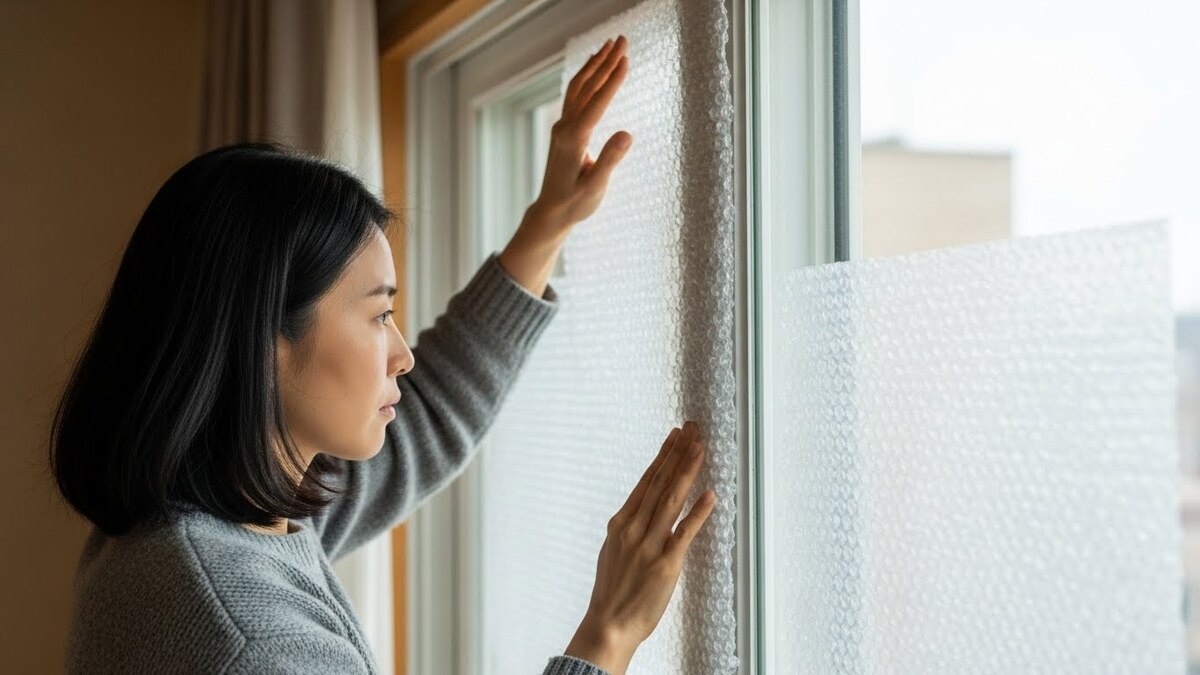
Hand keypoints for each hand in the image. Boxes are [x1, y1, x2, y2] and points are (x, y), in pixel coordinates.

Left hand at [529, 35, 632, 237]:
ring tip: (610, 45)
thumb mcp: (596, 187)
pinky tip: (593, 68)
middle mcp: (565, 128)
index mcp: (574, 139)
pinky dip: (586, 77)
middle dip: (605, 61)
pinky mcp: (564, 130)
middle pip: (587, 87)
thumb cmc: (575, 204)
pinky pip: (575, 96)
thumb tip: (627, 134)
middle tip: (622, 39)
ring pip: (578, 87)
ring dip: (595, 65)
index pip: (597, 103)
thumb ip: (610, 160)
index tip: (626, 59)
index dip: (613, 80)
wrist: (551, 212)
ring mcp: (562, 127)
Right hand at [564, 421, 715, 674]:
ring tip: (700, 447)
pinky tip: (710, 495)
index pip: (646, 481)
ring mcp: (649, 545)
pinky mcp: (665, 564)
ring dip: (687, 471)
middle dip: (678, 453)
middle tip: (693, 428)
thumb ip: (630, 529)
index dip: (663, 456)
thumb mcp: (614, 551)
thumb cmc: (612, 592)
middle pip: (660, 483)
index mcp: (621, 523)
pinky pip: (685, 533)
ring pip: (671, 499)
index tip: (675, 435)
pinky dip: (698, 513)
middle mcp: (634, 529)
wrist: (608, 625)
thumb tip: (642, 512)